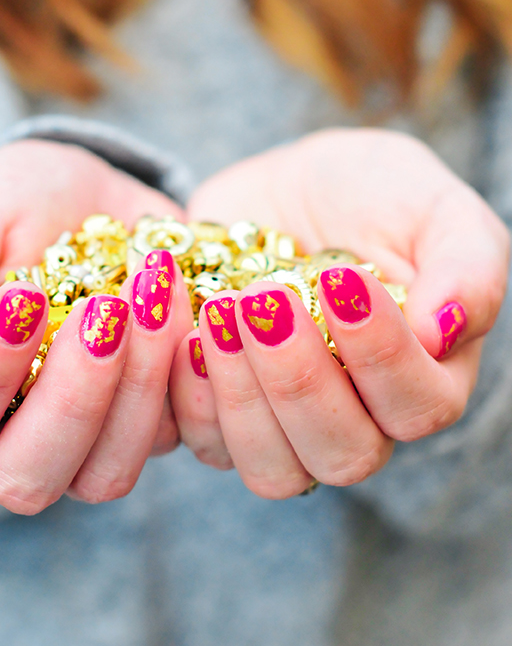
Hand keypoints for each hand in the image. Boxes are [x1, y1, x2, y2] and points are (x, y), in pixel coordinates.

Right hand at [0, 139, 186, 512]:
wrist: (92, 200)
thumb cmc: (11, 207)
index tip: (22, 296)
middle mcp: (10, 433)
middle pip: (26, 478)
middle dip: (72, 399)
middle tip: (102, 311)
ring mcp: (88, 439)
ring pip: (107, 473)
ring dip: (139, 386)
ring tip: (152, 291)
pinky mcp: (155, 420)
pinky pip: (180, 435)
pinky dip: (189, 372)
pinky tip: (193, 302)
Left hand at [170, 128, 509, 496]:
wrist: (294, 185)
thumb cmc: (378, 195)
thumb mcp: (435, 208)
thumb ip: (466, 266)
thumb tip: (442, 331)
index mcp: (424, 377)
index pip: (417, 407)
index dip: (381, 355)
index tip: (342, 278)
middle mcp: (358, 416)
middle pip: (341, 455)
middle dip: (299, 382)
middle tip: (266, 300)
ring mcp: (285, 422)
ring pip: (271, 469)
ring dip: (240, 394)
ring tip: (223, 310)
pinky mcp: (224, 407)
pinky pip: (204, 441)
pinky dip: (188, 391)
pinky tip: (188, 327)